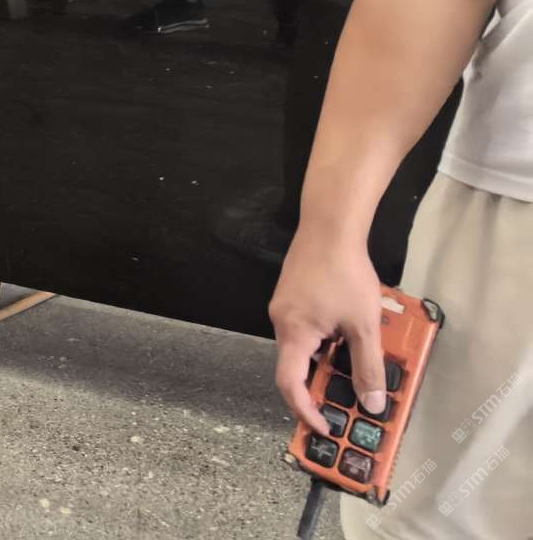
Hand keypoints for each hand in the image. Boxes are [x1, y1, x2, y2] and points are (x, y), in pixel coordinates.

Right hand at [270, 230, 389, 433]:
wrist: (329, 226)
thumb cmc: (345, 274)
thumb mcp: (364, 326)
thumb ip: (367, 368)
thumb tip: (372, 405)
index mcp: (294, 333)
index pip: (289, 384)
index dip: (305, 410)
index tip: (324, 428)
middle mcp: (281, 322)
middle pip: (294, 367)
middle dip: (318, 390)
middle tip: (343, 407)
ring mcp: (283, 307)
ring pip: (300, 349)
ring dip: (323, 365)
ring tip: (351, 374)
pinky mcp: (291, 296)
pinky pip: (303, 331)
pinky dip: (322, 345)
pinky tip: (344, 339)